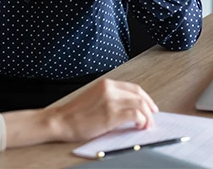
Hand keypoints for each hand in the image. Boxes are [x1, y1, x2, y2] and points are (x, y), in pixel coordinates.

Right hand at [44, 79, 158, 141]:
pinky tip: (139, 127)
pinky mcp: (111, 115)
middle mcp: (109, 89)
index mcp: (105, 84)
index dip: (146, 98)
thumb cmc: (74, 113)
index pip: (133, 88)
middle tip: (152, 118)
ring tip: (146, 125)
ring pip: (141, 105)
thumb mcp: (94, 98)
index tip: (150, 107)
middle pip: (139, 95)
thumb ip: (111, 99)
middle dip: (150, 108)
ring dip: (147, 117)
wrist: (60, 121)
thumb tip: (130, 109)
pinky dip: (142, 121)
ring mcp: (111, 101)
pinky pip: (136, 115)